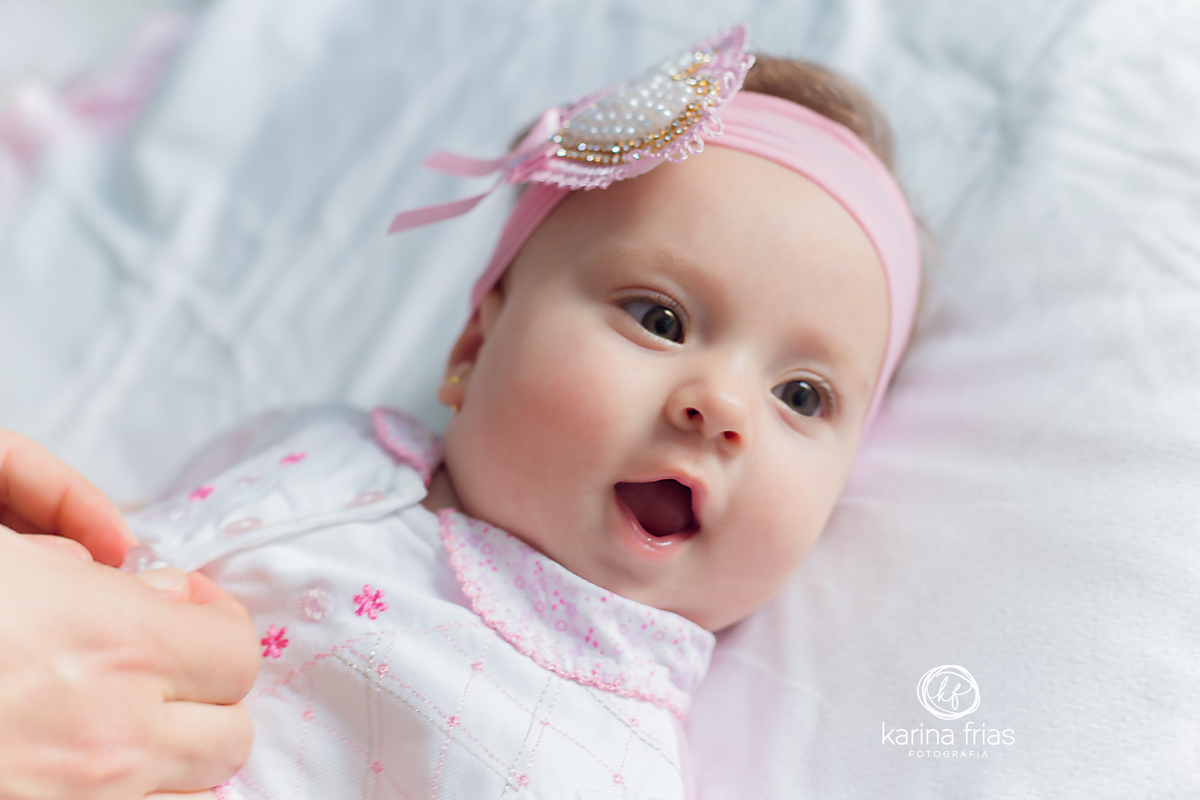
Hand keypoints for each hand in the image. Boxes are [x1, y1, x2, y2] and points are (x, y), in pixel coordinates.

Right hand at [0, 431, 257, 798]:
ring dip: (166, 756)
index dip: (213, 623)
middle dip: (203, 697)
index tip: (179, 608)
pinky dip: (122, 799)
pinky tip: (74, 768)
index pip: (234, 650)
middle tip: (153, 668)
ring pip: (186, 796)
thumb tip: (132, 567)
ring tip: (111, 721)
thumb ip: (66, 541)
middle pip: (229, 734)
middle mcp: (109, 738)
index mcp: (109, 643)